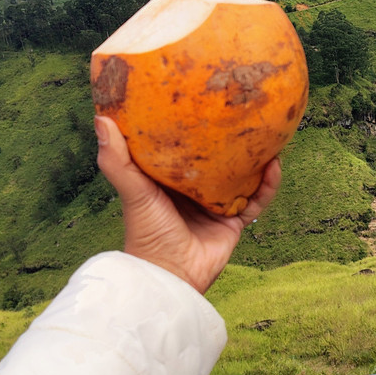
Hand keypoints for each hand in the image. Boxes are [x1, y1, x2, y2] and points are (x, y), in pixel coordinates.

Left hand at [94, 116, 281, 293]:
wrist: (170, 276)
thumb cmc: (145, 233)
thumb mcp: (132, 190)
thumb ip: (117, 159)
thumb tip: (101, 117)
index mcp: (169, 179)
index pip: (182, 146)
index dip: (192, 124)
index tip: (201, 98)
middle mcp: (194, 189)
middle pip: (217, 158)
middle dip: (230, 137)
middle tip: (242, 108)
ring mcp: (215, 205)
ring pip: (242, 175)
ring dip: (255, 157)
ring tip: (267, 132)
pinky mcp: (234, 222)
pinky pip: (257, 200)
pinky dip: (267, 184)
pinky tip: (274, 164)